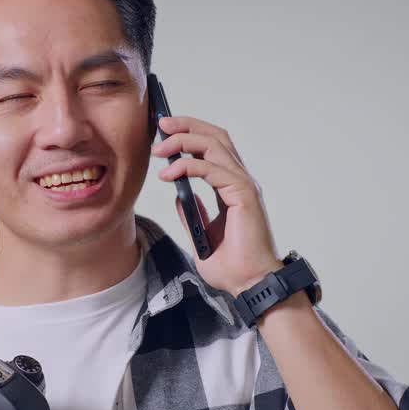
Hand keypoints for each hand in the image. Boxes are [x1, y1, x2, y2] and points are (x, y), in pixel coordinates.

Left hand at [151, 115, 284, 296]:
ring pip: (214, 145)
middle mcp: (241, 181)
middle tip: (160, 125)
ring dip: (183, 140)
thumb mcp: (201, 236)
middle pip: (215, 137)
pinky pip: (212, 169)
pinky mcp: (244, 195)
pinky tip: (169, 174)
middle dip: (186, 125)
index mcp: (233, 188)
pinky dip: (188, 166)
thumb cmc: (233, 268)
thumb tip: (179, 196)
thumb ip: (192, 214)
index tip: (165, 133)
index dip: (191, 134)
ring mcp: (244, 186)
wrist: (249, 285)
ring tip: (159, 148)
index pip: (214, 147)